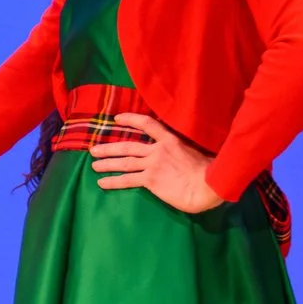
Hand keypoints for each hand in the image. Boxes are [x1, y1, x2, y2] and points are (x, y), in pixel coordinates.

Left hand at [90, 114, 225, 212]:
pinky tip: (101, 183)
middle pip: (127, 146)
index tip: (117, 118)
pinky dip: (112, 181)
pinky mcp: (150, 180)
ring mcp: (152, 165)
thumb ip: (181, 150)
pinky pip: (127, 180)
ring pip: (124, 162)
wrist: (208, 185)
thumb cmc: (208, 170)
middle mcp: (158, 150)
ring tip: (93, 165)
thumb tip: (177, 153)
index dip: (131, 119)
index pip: (148, 124)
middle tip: (93, 149)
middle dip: (109, 148)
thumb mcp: (195, 151)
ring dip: (107, 163)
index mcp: (171, 140)